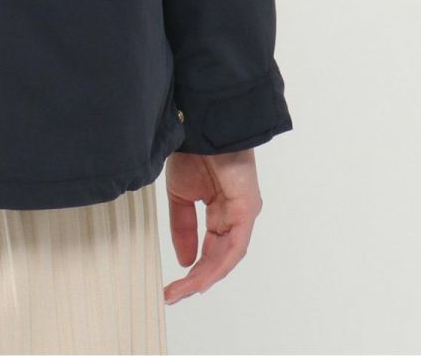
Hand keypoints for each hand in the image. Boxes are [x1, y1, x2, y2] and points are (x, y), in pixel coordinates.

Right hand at [163, 149, 261, 303]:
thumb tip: (185, 260)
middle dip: (197, 279)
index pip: (209, 248)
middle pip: (218, 258)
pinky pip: (235, 245)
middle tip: (175, 295)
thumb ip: (183, 228)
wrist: (200, 126)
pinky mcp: (247, 211)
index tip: (173, 286)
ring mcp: (243, 214)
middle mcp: (234, 217)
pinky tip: (201, 275)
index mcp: (220, 211)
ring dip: (206, 276)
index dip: (192, 269)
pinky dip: (218, 263)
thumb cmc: (192, 151)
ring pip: (227, 256)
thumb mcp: (180, 195)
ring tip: (184, 290)